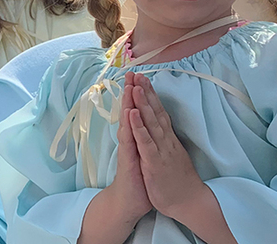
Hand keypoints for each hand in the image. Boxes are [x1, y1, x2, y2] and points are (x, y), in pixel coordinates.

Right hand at [107, 73, 151, 222]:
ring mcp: (129, 148)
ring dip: (129, 101)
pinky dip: (130, 125)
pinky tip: (128, 112)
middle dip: (132, 92)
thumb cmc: (139, 182)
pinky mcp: (128, 159)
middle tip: (131, 73)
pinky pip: (130, 139)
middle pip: (131, 112)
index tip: (141, 78)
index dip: (140, 96)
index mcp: (139, 139)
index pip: (139, 113)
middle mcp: (132, 140)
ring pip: (129, 121)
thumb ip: (145, 143)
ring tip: (129, 84)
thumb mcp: (146, 159)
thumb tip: (148, 129)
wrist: (128, 204)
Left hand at [129, 73, 207, 219]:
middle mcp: (166, 140)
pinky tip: (132, 114)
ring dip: (142, 103)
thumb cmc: (178, 181)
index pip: (159, 112)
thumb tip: (163, 129)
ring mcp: (161, 150)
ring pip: (151, 122)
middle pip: (155, 112)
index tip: (143, 78)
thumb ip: (167, 142)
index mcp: (168, 139)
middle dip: (146, 92)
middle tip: (138, 73)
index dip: (151, 95)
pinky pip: (145, 142)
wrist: (189, 202)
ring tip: (135, 86)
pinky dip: (138, 127)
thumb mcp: (172, 156)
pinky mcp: (155, 162)